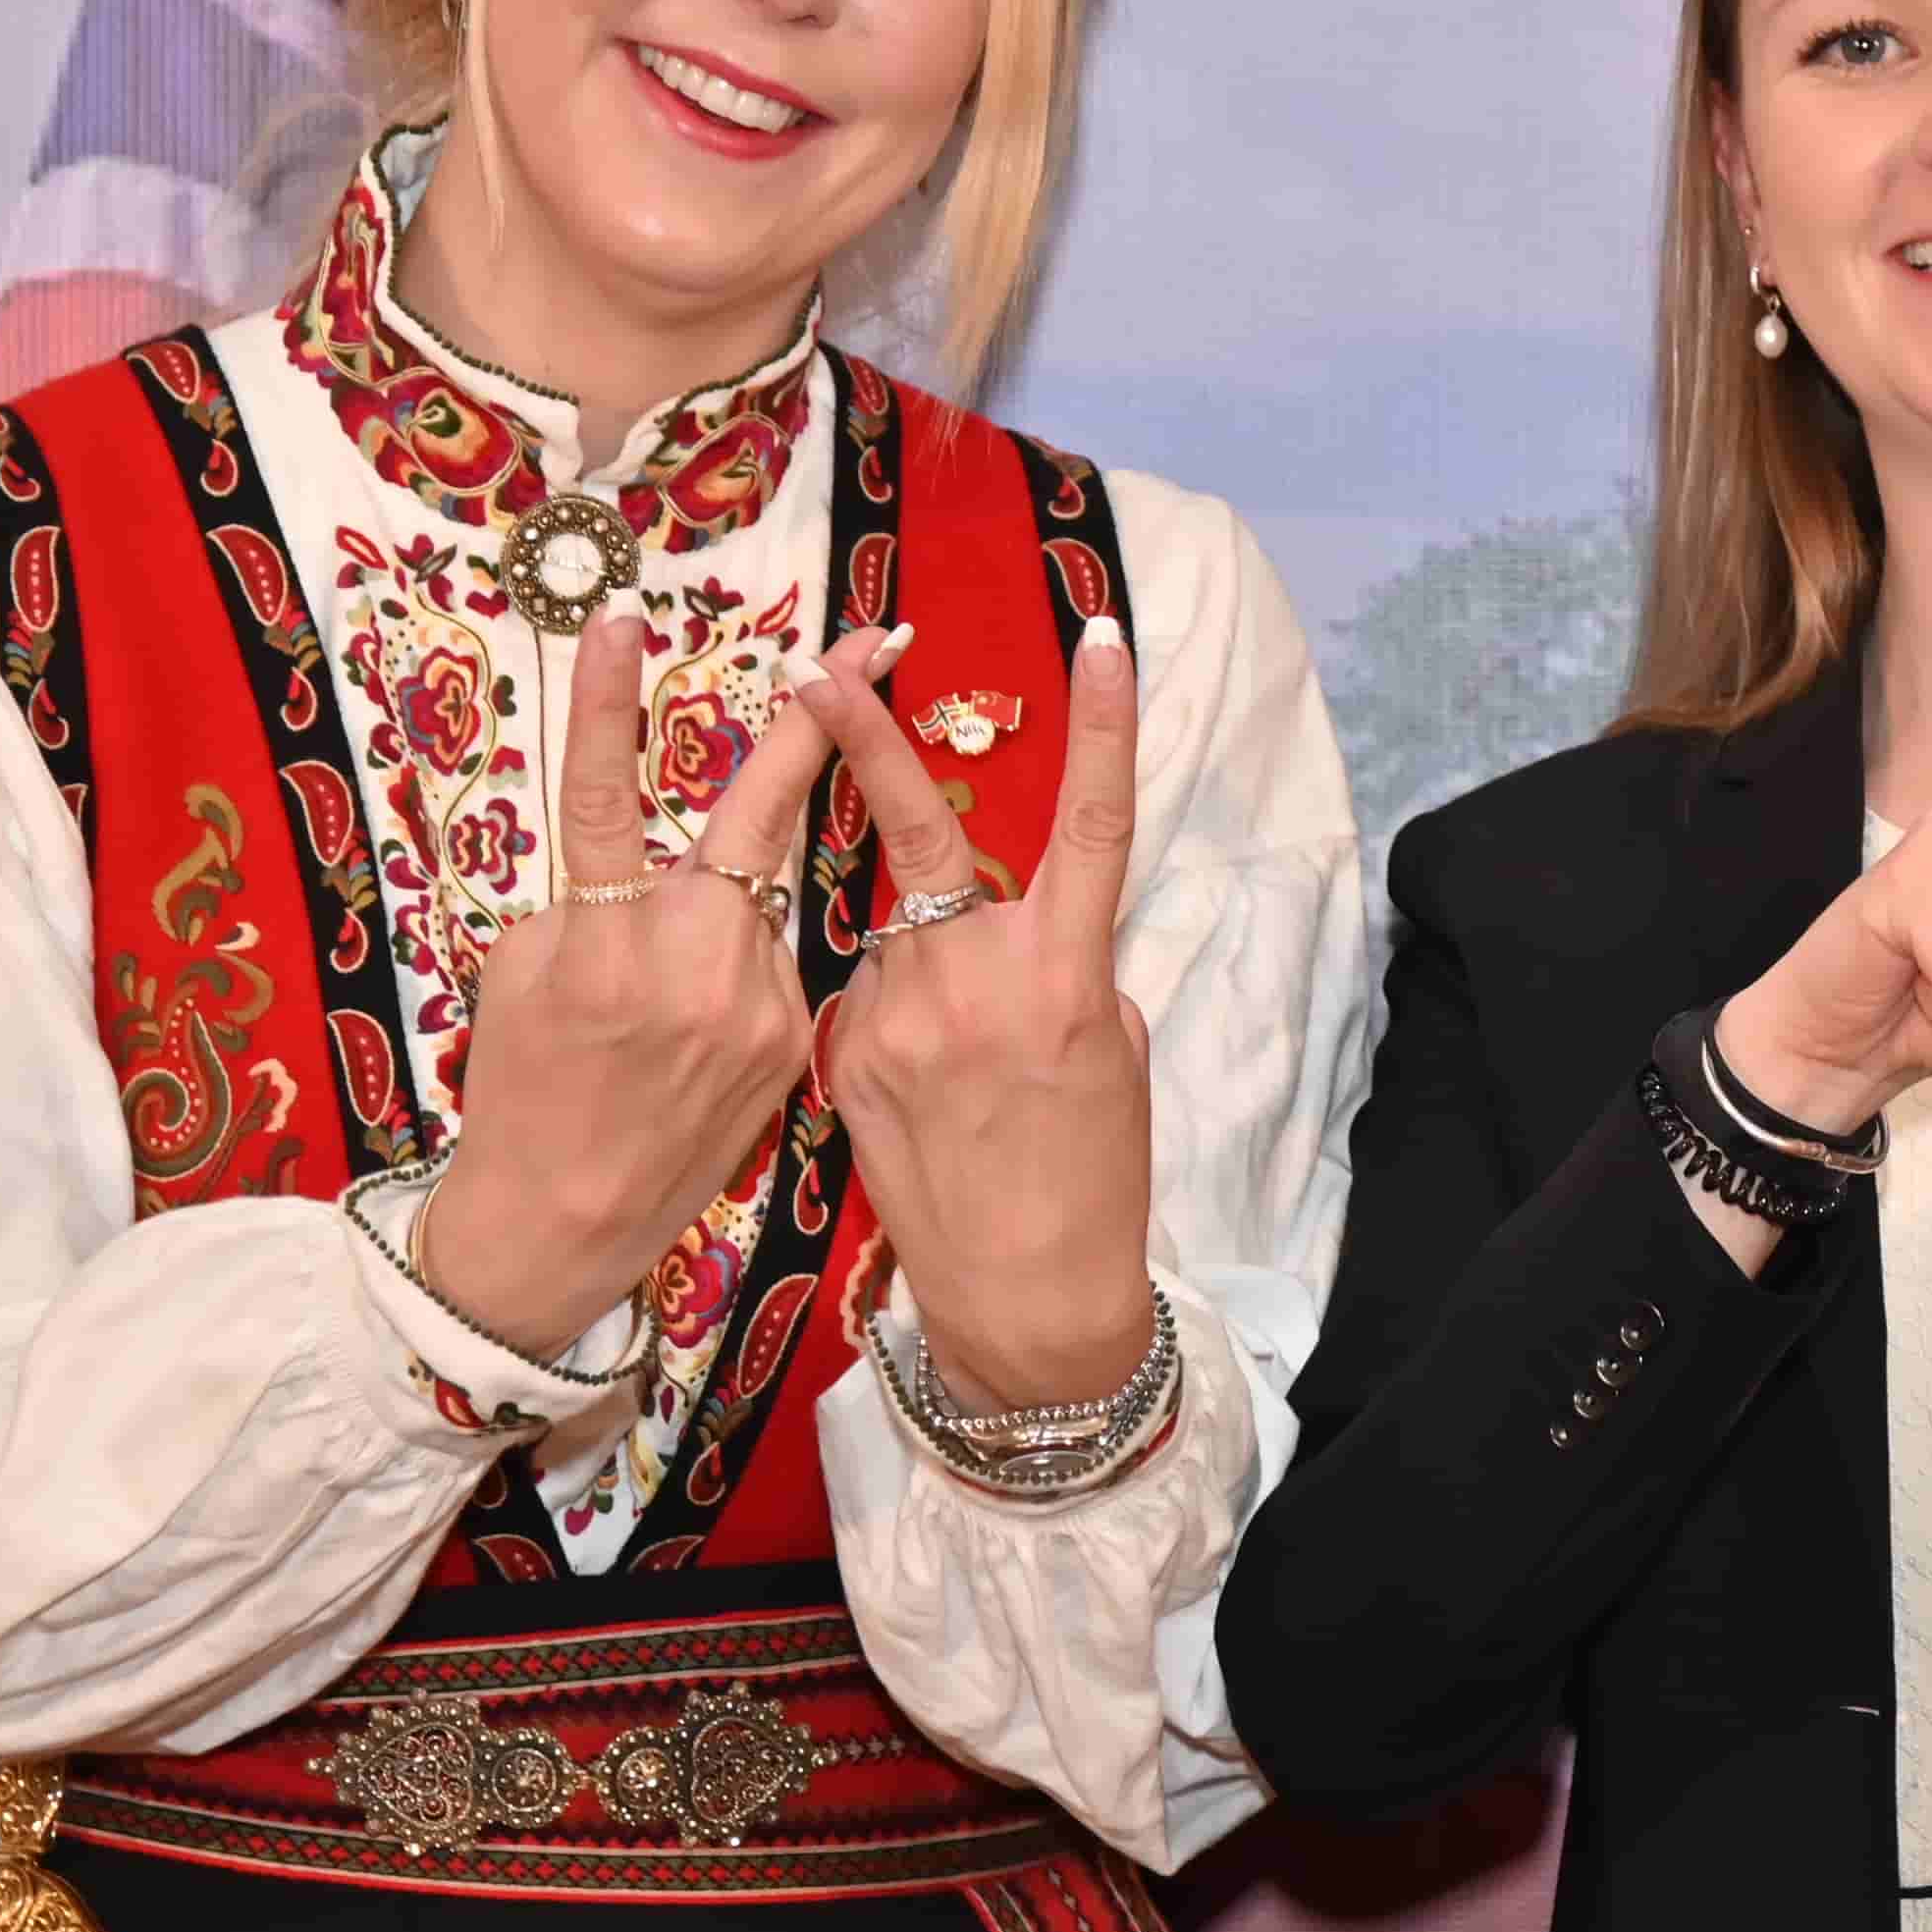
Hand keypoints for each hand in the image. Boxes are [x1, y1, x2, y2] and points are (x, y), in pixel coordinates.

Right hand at [408, 623, 863, 1364]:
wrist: (567, 1220)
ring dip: (738, 896)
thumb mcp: (524, 973)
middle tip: (878, 638)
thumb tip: (641, 858)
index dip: (610, 705)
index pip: (602, 796)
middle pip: (763, 816)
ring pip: (764, 901)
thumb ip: (587, 900)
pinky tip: (698, 1036)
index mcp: (602, 938)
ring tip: (678, 978)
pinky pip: (775, 966)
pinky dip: (742, 968)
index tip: (623, 618)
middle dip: (825, 722)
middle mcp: (692, 965)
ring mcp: (756, 1006)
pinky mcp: (793, 1043)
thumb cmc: (524, 1088)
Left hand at [793, 621, 1158, 1411]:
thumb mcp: (1109, 1050)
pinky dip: (888, 1014)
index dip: (1106, 725)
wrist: (1024, 1295)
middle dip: (863, 742)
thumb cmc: (1092, 1172)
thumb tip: (1008, 920)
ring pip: (891, 931)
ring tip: (957, 1058)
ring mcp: (895, 1015)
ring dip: (915, 952)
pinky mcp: (839, 1055)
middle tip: (822, 668)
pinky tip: (919, 1089)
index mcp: (1065, 971)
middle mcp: (976, 978)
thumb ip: (1056, 963)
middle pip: (922, 835)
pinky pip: (858, 994)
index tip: (1104, 636)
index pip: (1094, 822)